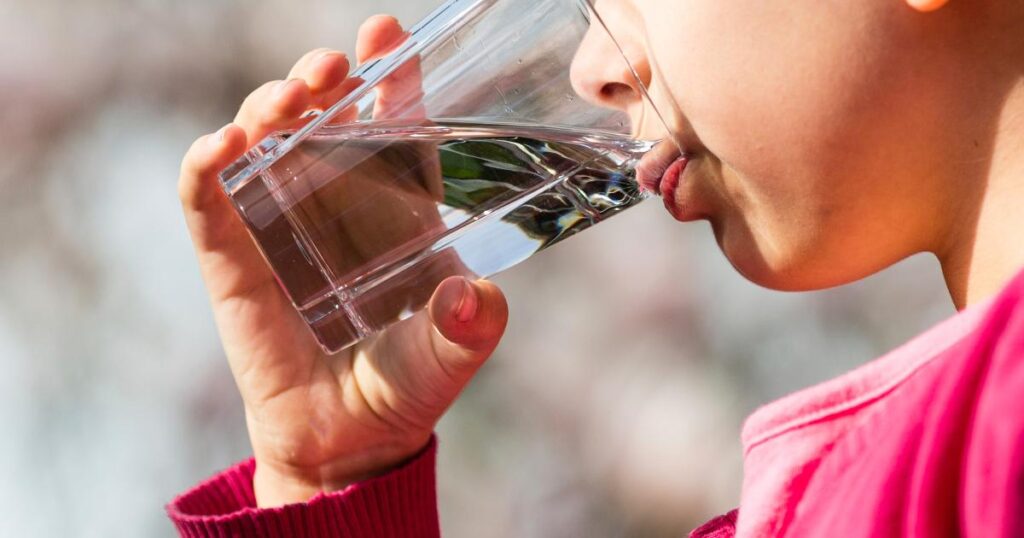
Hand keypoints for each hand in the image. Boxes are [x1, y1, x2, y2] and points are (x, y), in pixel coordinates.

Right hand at [177, 15, 508, 507]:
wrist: (345, 442)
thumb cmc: (404, 386)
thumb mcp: (448, 355)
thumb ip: (469, 329)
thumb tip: (475, 296)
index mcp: (396, 209)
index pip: (394, 128)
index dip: (393, 79)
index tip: (390, 34)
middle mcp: (336, 204)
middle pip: (323, 117)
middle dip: (323, 79)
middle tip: (334, 66)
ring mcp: (278, 224)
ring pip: (264, 139)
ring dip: (270, 107)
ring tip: (289, 99)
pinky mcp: (231, 257)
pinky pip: (208, 199)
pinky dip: (207, 166)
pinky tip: (222, 146)